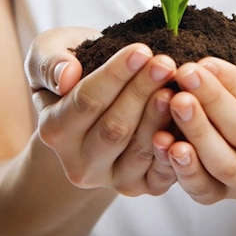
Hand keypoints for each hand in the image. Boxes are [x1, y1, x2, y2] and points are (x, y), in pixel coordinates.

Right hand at [24, 28, 177, 195]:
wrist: (94, 100)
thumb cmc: (74, 67)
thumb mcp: (48, 53)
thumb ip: (49, 62)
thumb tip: (66, 77)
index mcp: (54, 129)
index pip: (86, 102)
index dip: (115, 76)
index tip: (141, 50)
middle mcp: (78, 162)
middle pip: (114, 128)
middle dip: (142, 92)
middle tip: (165, 63)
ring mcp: (109, 178)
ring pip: (138, 150)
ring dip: (160, 118)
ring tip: (176, 88)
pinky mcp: (139, 185)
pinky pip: (159, 174)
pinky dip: (175, 149)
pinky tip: (187, 120)